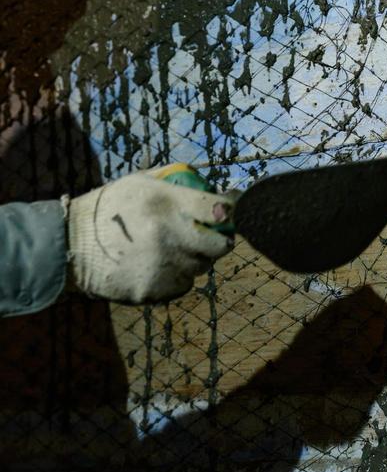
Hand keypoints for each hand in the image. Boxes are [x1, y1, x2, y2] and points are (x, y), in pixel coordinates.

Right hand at [66, 168, 236, 302]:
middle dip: (220, 240)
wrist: (72, 245)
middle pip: (220, 246)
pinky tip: (158, 265)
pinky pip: (183, 285)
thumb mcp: (140, 182)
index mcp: (165, 203)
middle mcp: (167, 235)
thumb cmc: (111, 208)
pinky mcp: (153, 290)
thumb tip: (213, 186)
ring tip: (172, 248)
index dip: (229, 211)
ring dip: (194, 259)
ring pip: (201, 267)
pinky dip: (177, 277)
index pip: (219, 209)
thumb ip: (177, 181)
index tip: (227, 212)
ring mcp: (162, 266)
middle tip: (210, 236)